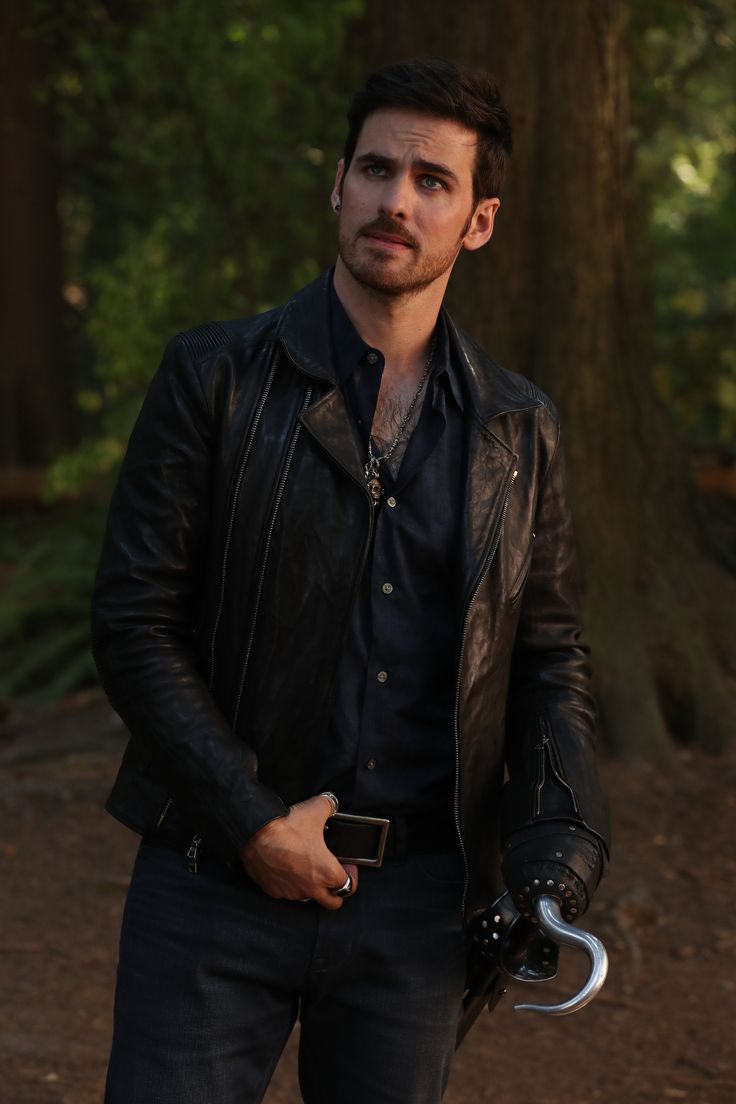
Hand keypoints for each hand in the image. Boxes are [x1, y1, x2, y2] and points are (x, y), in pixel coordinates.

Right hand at [240, 794, 358, 909]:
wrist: (254, 834)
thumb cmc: (286, 827)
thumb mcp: (316, 809)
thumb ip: (329, 807)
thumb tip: (331, 804)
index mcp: (326, 872)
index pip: (348, 885)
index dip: (351, 874)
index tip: (347, 865)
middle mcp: (310, 888)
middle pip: (332, 902)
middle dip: (336, 892)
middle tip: (333, 876)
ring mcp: (291, 892)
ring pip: (307, 896)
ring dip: (311, 886)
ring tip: (307, 867)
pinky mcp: (273, 891)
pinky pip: (286, 892)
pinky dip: (290, 883)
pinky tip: (287, 867)